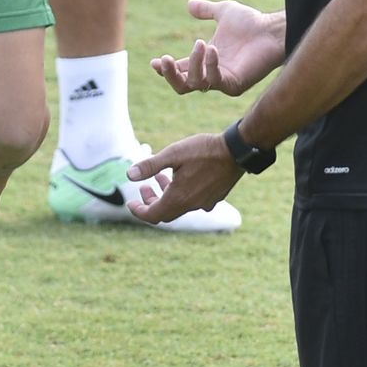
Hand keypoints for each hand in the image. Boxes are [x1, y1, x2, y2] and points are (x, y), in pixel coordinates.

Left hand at [126, 133, 242, 224]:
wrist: (237, 151)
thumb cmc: (204, 150)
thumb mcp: (173, 154)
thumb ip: (150, 166)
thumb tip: (129, 175)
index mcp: (178, 198)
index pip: (152, 215)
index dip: (139, 211)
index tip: (130, 203)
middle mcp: (192, 205)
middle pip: (165, 213)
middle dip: (152, 202)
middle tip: (144, 188)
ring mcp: (205, 203)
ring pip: (180, 207)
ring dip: (166, 195)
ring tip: (160, 177)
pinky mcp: (215, 197)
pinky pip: (194, 202)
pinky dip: (182, 194)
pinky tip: (183, 178)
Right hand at [151, 0, 284, 96]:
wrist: (272, 29)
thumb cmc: (252, 23)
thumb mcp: (223, 12)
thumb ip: (206, 10)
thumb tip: (189, 4)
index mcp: (205, 61)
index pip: (180, 71)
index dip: (165, 69)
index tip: (155, 61)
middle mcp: (212, 74)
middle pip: (182, 86)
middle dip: (170, 75)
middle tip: (163, 60)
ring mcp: (223, 81)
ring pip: (196, 85)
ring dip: (193, 64)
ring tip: (200, 44)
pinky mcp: (235, 84)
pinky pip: (215, 81)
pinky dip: (210, 66)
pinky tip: (212, 49)